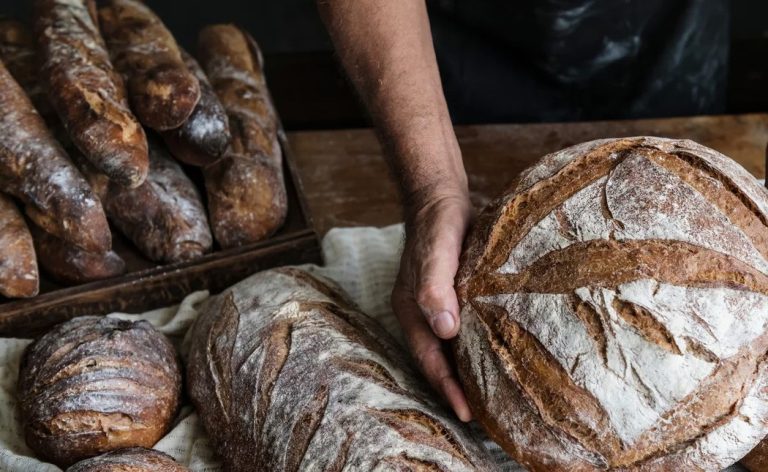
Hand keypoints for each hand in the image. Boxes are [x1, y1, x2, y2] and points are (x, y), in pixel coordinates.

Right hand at [391, 190, 473, 421]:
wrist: (441, 198)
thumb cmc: (437, 225)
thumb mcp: (436, 252)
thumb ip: (436, 288)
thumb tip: (445, 329)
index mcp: (411, 311)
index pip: (429, 359)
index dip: (447, 387)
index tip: (468, 414)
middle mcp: (422, 314)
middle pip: (437, 360)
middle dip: (456, 388)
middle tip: (484, 415)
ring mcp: (437, 306)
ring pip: (450, 348)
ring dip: (467, 371)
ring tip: (491, 395)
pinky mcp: (455, 295)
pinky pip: (463, 330)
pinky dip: (475, 347)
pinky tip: (495, 354)